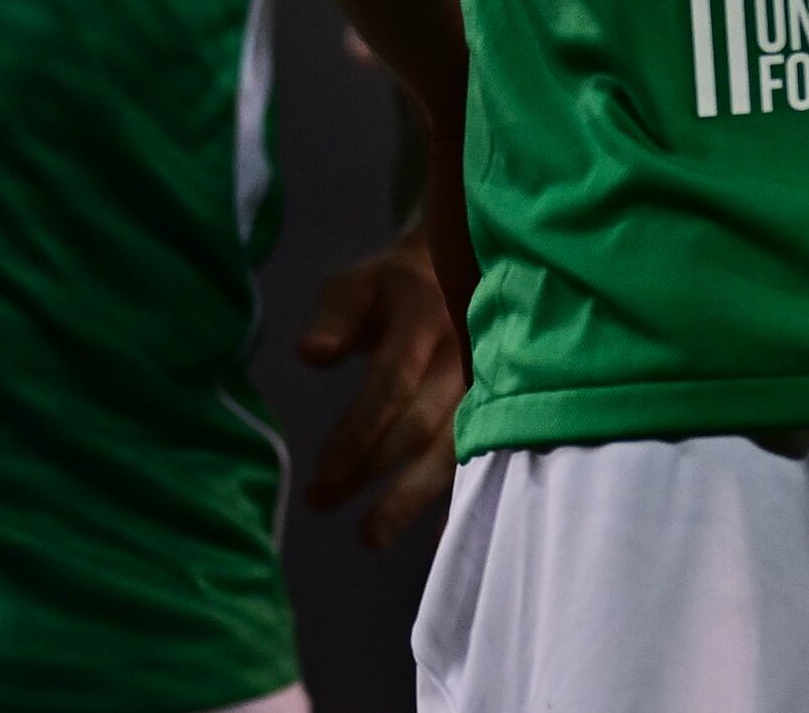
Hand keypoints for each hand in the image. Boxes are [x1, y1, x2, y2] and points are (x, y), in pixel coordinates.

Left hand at [296, 231, 468, 547]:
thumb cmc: (392, 289)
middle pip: (422, 423)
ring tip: (369, 538)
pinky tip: (442, 541)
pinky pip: (484, 455)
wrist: (460, 267)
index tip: (321, 473)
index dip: (359, 430)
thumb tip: (311, 354)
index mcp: (427, 317)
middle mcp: (465, 353)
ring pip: (456, 447)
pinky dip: (463, 499)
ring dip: (413, 496)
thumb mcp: (357, 287)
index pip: (393, 381)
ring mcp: (488, 382)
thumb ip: (334, 319)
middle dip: (371, 468)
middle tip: (319, 502)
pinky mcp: (497, 405)